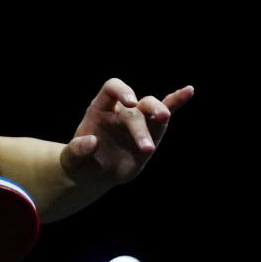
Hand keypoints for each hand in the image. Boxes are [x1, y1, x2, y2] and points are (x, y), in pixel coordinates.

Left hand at [60, 78, 194, 188]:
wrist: (92, 174)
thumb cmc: (78, 163)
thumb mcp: (70, 160)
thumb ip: (76, 150)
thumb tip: (92, 141)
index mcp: (100, 109)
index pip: (112, 88)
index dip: (122, 90)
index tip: (130, 102)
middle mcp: (120, 111)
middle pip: (136, 108)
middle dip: (141, 126)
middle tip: (145, 149)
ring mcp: (137, 121)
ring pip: (153, 109)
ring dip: (160, 117)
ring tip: (163, 131)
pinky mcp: (151, 133)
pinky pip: (166, 113)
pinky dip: (177, 102)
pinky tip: (189, 90)